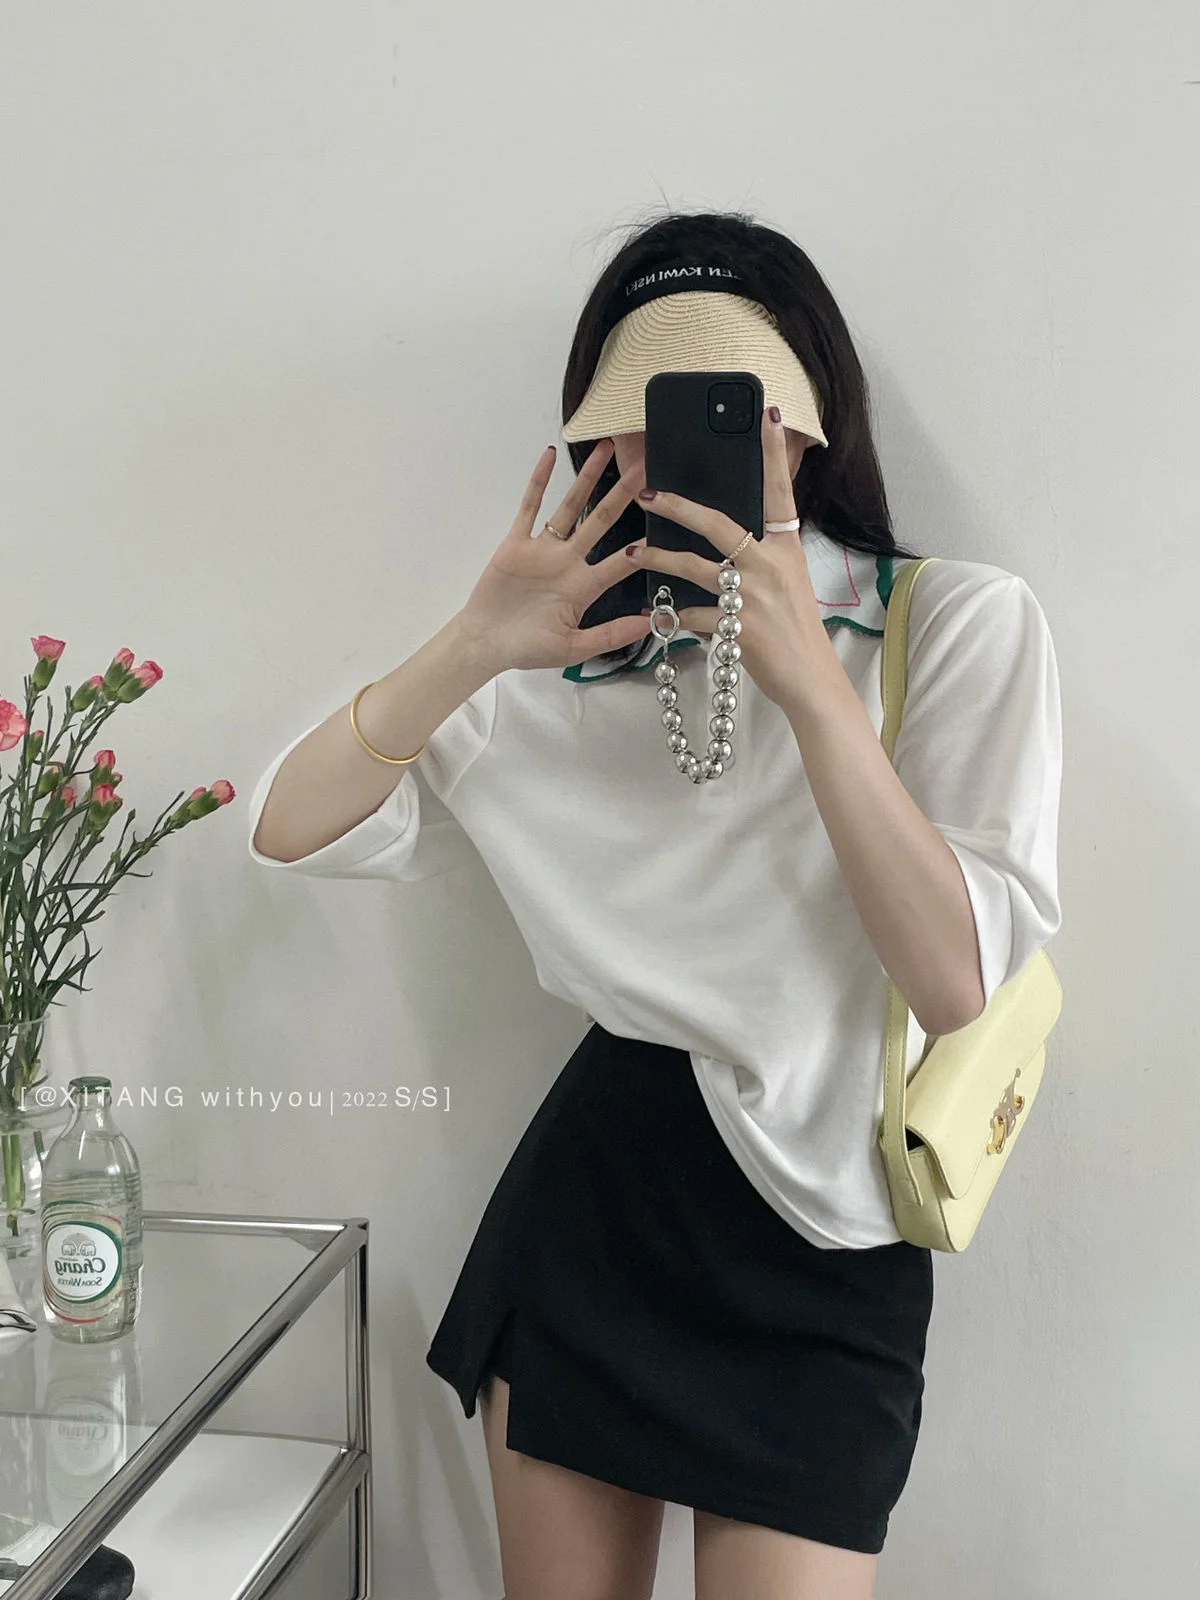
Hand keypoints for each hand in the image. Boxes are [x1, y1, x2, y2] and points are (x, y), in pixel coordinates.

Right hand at [456, 440, 654, 673]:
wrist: (486, 644)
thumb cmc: (528, 649)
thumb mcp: (573, 649)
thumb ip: (610, 635)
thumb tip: (651, 623)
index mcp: (584, 587)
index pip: (620, 562)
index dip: (642, 544)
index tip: (664, 524)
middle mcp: (568, 562)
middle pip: (601, 521)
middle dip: (623, 495)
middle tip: (644, 467)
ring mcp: (543, 549)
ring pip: (570, 506)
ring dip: (587, 478)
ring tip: (605, 448)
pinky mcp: (516, 543)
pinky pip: (529, 506)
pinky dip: (539, 481)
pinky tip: (550, 456)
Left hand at [625, 407, 838, 710]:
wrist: (810, 678)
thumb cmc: (795, 628)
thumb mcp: (790, 580)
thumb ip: (765, 553)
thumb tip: (737, 532)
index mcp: (786, 549)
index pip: (779, 493)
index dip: (775, 454)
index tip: (768, 415)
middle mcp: (770, 566)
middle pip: (720, 524)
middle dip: (680, 507)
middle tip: (649, 494)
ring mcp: (754, 597)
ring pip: (696, 568)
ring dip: (662, 560)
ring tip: (635, 554)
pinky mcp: (739, 629)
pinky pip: (694, 615)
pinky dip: (674, 616)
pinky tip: (659, 616)